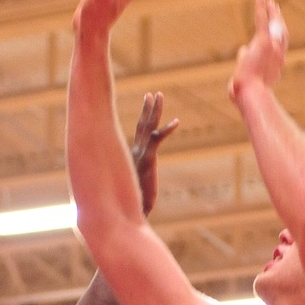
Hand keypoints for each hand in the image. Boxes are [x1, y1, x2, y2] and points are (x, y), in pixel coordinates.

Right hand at [130, 91, 178, 215]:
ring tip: (159, 95)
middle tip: (152, 94)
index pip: (138, 134)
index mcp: (134, 156)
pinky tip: (177, 122)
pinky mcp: (148, 158)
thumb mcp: (136, 192)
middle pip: (142, 126)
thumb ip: (137, 189)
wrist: (127, 210)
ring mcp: (142, 153)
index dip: (142, 120)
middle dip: (148, 109)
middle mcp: (136, 152)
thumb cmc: (132, 205)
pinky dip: (167, 130)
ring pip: (148, 127)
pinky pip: (157, 139)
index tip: (146, 107)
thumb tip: (134, 196)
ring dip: (154, 110)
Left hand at [229, 0, 287, 104]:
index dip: (274, 42)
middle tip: (276, 10)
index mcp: (274, 68)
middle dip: (279, 22)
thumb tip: (240, 57)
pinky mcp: (263, 41)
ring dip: (272, 13)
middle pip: (281, 35)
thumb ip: (242, 68)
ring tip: (270, 2)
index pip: (276, 52)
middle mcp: (277, 57)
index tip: (271, 34)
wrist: (251, 94)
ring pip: (274, 26)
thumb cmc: (246, 94)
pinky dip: (261, 8)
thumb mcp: (244, 81)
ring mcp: (272, 48)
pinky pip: (262, 21)